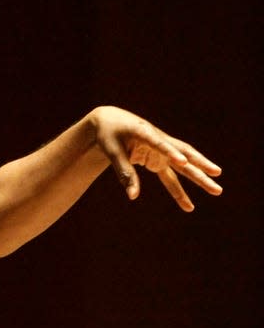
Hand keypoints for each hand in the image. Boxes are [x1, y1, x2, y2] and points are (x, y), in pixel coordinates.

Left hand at [90, 106, 222, 210]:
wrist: (111, 122)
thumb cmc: (109, 135)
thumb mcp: (112, 151)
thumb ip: (124, 172)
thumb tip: (133, 197)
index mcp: (144, 132)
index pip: (159, 143)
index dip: (170, 152)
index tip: (182, 161)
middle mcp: (158, 140)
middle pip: (182, 153)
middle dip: (199, 165)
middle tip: (218, 174)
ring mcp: (161, 151)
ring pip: (183, 165)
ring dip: (198, 178)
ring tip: (216, 190)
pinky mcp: (158, 159)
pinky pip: (171, 177)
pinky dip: (177, 191)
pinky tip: (188, 205)